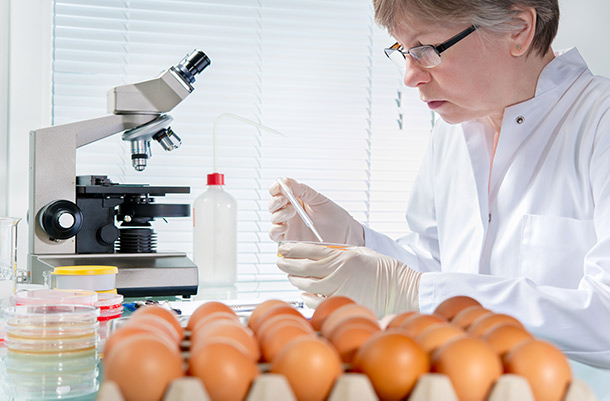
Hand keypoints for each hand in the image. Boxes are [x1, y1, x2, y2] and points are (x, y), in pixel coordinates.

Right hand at [268, 178, 363, 244]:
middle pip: (273, 205)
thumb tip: (285, 180)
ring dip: (278, 214)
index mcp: (296, 200)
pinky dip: (276, 230)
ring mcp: (289, 226)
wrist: (345, 234)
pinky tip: (284, 227)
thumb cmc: (334, 216)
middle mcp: (289, 213)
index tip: (279, 187)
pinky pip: (275, 235)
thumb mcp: (319, 199)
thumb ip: (302, 190)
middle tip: (286, 200)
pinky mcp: (289, 240)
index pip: (278, 192)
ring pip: (273, 219)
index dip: (276, 188)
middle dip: (276, 201)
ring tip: (292, 212)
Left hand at [277, 242, 421, 317]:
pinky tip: (303, 294)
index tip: (283, 247)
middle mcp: (336, 272)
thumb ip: (341, 253)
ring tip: (290, 276)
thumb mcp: (361, 253)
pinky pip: (318, 301)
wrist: (401, 288)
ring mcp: (338, 289)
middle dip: (288, 264)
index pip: (309, 250)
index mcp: (341, 256)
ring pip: (307, 285)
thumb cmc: (384, 269)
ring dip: (295, 280)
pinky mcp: (342, 303)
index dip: (293, 249)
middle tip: (279, 262)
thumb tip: (322, 254)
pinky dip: (308, 297)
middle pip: (303, 268)